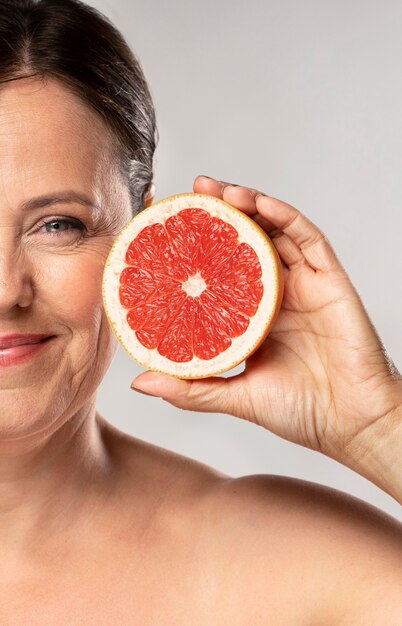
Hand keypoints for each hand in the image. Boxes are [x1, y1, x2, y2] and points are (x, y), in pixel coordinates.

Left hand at [132, 176, 401, 489]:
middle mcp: (277, 294)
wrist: (351, 424)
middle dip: (222, 212)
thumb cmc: (300, 411)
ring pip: (276, 232)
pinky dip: (287, 217)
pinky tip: (263, 204)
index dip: (201, 245)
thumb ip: (192, 388)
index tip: (170, 227)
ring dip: (251, 205)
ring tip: (221, 190)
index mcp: (254, 316)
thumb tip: (141, 382)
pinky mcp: (330, 281)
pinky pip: (309, 240)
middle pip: (248, 241)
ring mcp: (304, 284)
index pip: (224, 269)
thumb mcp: (235, 396)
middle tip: (195, 191)